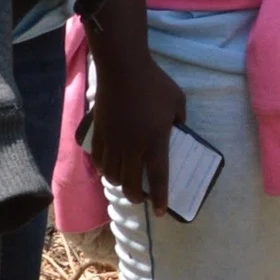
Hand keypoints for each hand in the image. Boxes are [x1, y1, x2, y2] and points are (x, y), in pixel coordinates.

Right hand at [87, 46, 185, 203]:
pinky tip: (108, 168)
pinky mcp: (99, 133)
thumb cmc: (154, 83)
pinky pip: (99, 160)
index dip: (160, 197)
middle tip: (141, 198)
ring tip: (125, 183)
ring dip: (120, 184)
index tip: (160, 211)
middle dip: (136, 197)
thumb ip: (180, 120)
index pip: (159, 177)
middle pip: (131, 184)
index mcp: (155, 141)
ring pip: (113, 176)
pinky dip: (104, 169)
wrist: (122, 68)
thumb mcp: (178, 101)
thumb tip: (177, 130)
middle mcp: (133, 147)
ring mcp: (114, 141)